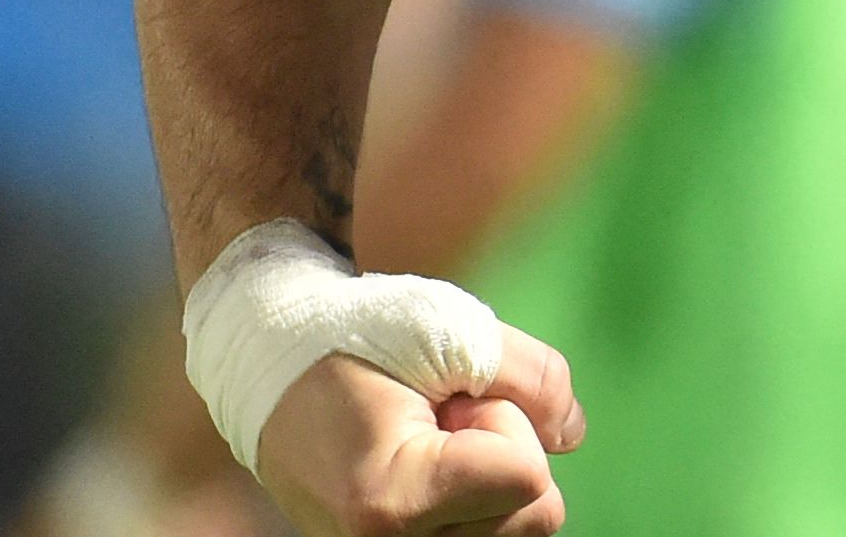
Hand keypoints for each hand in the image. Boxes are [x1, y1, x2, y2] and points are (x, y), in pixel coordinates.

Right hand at [249, 334, 584, 536]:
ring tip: (428, 442)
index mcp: (391, 504)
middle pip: (533, 517)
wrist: (276, 367)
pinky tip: (431, 471)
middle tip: (435, 418)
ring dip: (490, 479)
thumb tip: (570, 435)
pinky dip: (478, 501)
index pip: (527, 479)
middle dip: (504, 452)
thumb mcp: (453, 329)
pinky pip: (488, 533)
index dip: (502, 419)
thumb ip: (535, 378)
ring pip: (517, 531)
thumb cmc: (358, 337)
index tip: (443, 398)